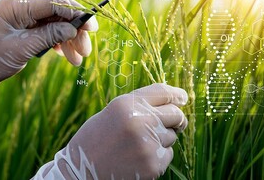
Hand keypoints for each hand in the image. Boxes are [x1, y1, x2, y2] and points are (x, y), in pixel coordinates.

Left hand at [0, 0, 96, 120]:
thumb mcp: (20, 50)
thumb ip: (48, 36)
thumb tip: (73, 28)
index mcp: (15, 6)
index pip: (53, 2)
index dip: (75, 13)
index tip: (92, 27)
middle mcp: (19, 6)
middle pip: (57, 13)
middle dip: (74, 31)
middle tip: (86, 50)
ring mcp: (21, 17)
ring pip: (54, 24)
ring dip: (68, 40)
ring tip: (78, 60)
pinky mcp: (23, 28)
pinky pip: (46, 31)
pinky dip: (57, 43)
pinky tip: (67, 56)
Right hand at [33, 83, 188, 179]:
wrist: (81, 170)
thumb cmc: (96, 138)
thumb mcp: (113, 112)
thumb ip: (140, 105)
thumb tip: (175, 102)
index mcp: (127, 104)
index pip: (164, 92)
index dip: (177, 94)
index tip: (183, 98)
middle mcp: (140, 120)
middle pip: (176, 114)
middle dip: (176, 119)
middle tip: (173, 124)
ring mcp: (148, 143)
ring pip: (171, 136)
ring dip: (162, 139)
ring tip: (137, 145)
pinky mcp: (153, 164)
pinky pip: (167, 154)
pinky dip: (158, 156)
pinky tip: (138, 158)